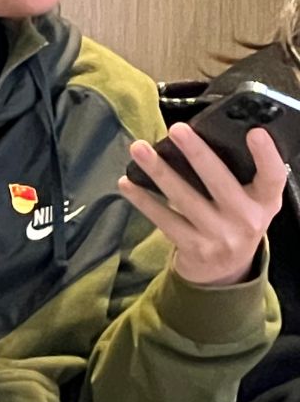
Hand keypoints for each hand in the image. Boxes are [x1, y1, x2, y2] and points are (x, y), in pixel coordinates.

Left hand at [120, 123, 286, 286]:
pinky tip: (127, 182)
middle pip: (219, 181)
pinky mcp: (192, 247)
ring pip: (184, 198)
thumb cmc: (236, 221)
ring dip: (158, 171)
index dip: (266, 155)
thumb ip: (244, 177)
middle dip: (196, 153)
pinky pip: (163, 219)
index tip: (254, 132)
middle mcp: (246, 219)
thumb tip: (208, 136)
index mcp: (265, 201)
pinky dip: (142, 200)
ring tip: (139, 150)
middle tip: (177, 129)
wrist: (224, 271)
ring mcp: (218, 235)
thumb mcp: (253, 202)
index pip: (273, 176)